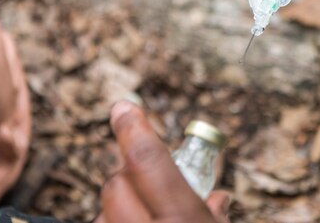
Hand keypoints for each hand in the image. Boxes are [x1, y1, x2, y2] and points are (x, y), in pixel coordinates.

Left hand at [96, 102, 229, 222]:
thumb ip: (213, 214)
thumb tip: (217, 199)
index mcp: (183, 220)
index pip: (146, 160)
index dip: (132, 129)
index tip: (124, 107)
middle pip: (117, 184)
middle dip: (129, 176)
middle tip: (148, 184)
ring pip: (102, 211)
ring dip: (117, 208)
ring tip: (142, 216)